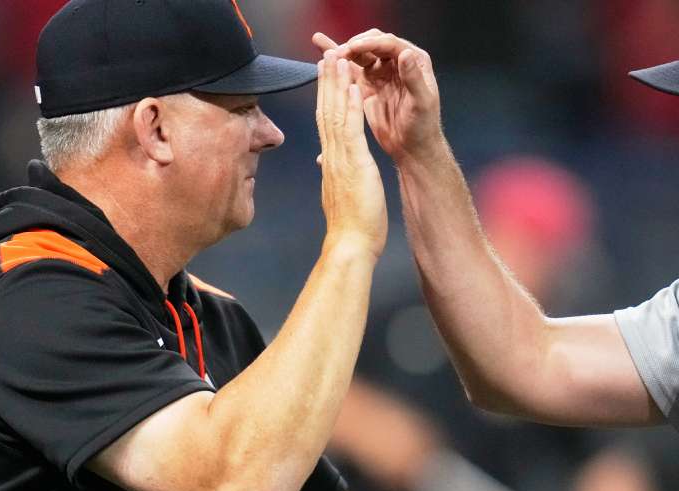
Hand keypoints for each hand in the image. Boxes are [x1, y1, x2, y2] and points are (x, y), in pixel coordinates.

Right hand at [313, 30, 442, 162]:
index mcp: (414, 60)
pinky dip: (338, 64)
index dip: (370, 43)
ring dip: (342, 49)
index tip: (353, 47)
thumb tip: (405, 52)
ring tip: (321, 44)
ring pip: (359, 54)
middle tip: (337, 54)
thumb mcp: (422, 102)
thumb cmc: (423, 126)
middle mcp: (397, 62)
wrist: (412, 148)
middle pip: (372, 44)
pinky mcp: (367, 85)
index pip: (389, 43)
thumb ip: (413, 77)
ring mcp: (381, 73)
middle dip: (353, 46)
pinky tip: (323, 55)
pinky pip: (351, 71)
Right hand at [316, 50, 387, 256]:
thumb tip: (326, 169)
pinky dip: (351, 105)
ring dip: (336, 85)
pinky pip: (351, 128)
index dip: (324, 99)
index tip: (325, 78)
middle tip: (327, 56)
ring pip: (334, 114)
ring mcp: (340, 159)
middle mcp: (331, 158)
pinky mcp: (354, 164)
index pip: (325, 125)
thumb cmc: (351, 229)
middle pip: (325, 112)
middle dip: (326, 83)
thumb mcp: (341, 198)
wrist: (350, 246)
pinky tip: (353, 85)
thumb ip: (333, 180)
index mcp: (331, 165)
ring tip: (337, 58)